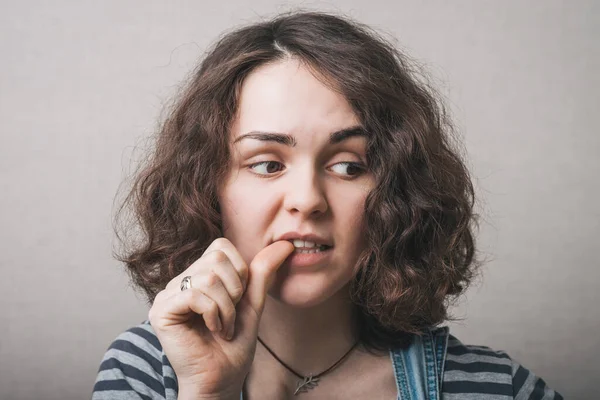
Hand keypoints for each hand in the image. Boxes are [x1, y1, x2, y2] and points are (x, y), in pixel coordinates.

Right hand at [148, 238, 294, 397]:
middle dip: (235, 290)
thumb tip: (284, 244)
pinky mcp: (161, 311)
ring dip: (226, 308)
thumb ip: (262, 273)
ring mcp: (167, 295)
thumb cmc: (233, 346)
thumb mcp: (252, 303)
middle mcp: (179, 282)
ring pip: (208, 278)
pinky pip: (195, 295)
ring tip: (223, 327)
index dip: (239, 271)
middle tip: (230, 316)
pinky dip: (213, 314)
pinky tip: (213, 330)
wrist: (221, 380)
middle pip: (216, 259)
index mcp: (197, 276)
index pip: (221, 247)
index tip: (238, 300)